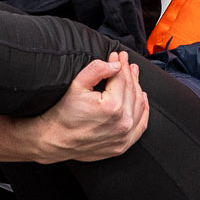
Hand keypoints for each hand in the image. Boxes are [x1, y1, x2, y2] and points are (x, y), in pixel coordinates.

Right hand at [14, 53, 148, 161]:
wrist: (56, 140)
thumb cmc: (64, 114)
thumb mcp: (77, 85)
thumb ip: (97, 70)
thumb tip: (115, 64)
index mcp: (112, 106)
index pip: (122, 78)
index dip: (121, 64)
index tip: (118, 55)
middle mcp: (122, 122)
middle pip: (132, 90)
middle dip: (129, 73)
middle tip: (126, 61)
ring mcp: (124, 135)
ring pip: (139, 105)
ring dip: (138, 87)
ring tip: (134, 74)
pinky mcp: (123, 145)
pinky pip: (141, 125)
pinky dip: (143, 110)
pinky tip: (142, 98)